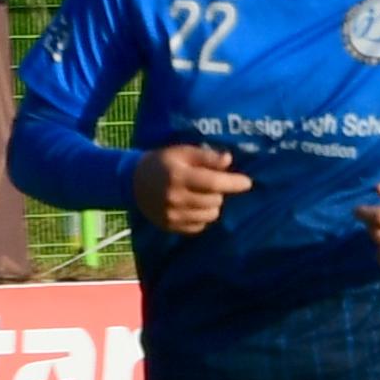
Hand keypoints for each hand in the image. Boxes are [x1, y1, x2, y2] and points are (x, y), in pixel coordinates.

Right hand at [133, 140, 247, 235]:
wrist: (133, 182)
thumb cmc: (163, 162)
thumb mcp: (182, 152)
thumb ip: (206, 156)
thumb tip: (228, 160)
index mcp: (178, 177)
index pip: (213, 183)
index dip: (233, 183)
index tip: (247, 182)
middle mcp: (175, 198)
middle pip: (214, 201)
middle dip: (219, 192)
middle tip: (211, 184)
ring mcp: (171, 215)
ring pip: (210, 215)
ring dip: (212, 206)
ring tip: (203, 196)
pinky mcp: (170, 226)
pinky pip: (199, 226)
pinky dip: (202, 217)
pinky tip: (194, 207)